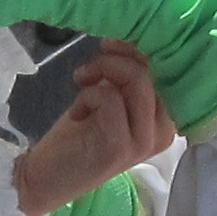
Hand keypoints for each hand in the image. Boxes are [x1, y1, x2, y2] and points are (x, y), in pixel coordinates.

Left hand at [12, 43, 172, 215]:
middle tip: (93, 64)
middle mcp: (164, 131)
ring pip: (138, 81)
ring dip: (104, 70)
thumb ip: (124, 75)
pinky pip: (111, 98)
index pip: (170, 70)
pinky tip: (79, 110)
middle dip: (120, 56)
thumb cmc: (77, 135)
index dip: (143, 47)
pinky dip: (90, 93)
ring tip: (83, 81)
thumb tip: (126, 37)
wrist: (45, 178)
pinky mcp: (122, 147)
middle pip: (156, 70)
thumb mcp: (107, 96)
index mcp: (165, 118)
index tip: (112, 44)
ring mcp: (145, 141)